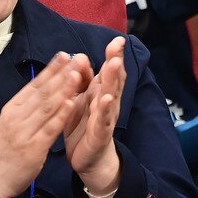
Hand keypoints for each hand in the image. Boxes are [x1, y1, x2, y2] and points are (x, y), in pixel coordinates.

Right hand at [0, 52, 87, 197]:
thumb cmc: (7, 148)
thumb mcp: (13, 121)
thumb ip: (28, 104)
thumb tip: (45, 82)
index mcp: (13, 108)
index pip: (35, 85)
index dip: (51, 69)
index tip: (66, 54)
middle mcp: (17, 117)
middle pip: (42, 92)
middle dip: (61, 74)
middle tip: (78, 58)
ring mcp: (24, 132)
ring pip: (46, 107)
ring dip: (63, 89)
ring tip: (77, 74)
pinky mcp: (32, 149)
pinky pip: (48, 129)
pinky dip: (60, 116)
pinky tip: (70, 103)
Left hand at [64, 37, 126, 194]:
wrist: (88, 159)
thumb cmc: (84, 126)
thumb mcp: (80, 99)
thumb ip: (81, 79)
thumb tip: (81, 56)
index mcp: (100, 92)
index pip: (108, 71)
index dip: (113, 55)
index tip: (118, 39)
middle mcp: (107, 102)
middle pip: (112, 79)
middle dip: (115, 62)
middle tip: (117, 46)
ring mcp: (106, 118)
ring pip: (110, 96)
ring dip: (112, 80)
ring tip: (114, 65)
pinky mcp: (100, 134)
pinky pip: (103, 120)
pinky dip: (105, 109)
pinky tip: (106, 99)